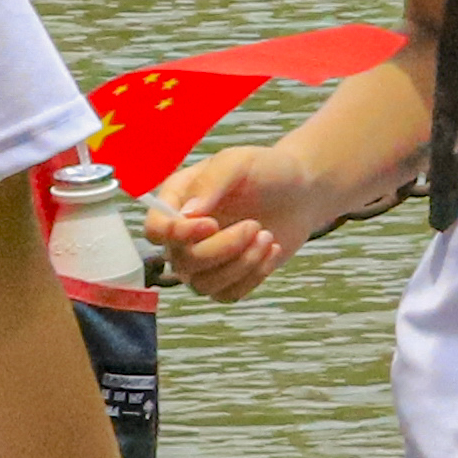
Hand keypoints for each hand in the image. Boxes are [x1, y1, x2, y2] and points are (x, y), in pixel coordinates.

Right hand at [141, 150, 299, 307]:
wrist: (302, 190)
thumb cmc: (267, 170)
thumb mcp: (240, 162)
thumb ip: (212, 181)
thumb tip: (187, 214)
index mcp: (178, 201)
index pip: (155, 230)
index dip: (177, 234)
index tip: (212, 224)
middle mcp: (183, 235)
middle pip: (182, 261)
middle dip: (224, 247)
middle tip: (255, 225)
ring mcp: (203, 261)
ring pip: (203, 284)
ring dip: (242, 263)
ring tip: (267, 236)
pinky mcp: (226, 278)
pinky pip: (227, 294)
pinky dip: (253, 276)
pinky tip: (272, 250)